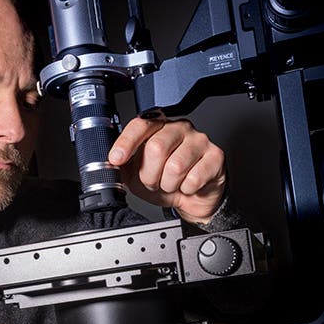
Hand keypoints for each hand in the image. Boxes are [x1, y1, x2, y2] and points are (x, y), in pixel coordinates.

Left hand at [108, 117, 226, 223]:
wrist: (192, 198)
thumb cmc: (166, 181)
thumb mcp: (136, 174)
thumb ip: (122, 165)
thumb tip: (108, 164)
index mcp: (158, 126)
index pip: (140, 125)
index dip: (126, 143)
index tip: (116, 158)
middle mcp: (179, 127)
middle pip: (156, 147)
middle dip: (150, 174)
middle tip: (153, 181)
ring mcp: (199, 140)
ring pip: (176, 165)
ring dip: (168, 184)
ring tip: (171, 184)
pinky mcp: (215, 156)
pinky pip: (194, 178)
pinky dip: (186, 189)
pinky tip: (188, 186)